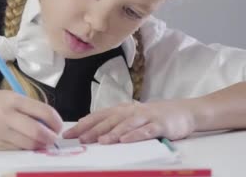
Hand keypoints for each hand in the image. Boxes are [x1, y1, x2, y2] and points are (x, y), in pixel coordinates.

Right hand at [0, 90, 61, 149]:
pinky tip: (25, 144)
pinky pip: (17, 150)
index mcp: (11, 99)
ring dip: (40, 145)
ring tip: (41, 142)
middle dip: (50, 137)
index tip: (58, 126)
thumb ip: (27, 107)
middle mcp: (5, 115)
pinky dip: (25, 148)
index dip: (56, 121)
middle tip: (53, 139)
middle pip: (37, 131)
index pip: (43, 111)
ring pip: (29, 144)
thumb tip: (49, 122)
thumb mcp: (7, 97)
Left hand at [63, 100, 196, 143]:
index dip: (82, 125)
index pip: (98, 116)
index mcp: (121, 110)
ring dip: (112, 133)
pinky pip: (146, 131)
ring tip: (100, 141)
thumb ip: (110, 119)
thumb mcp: (129, 115)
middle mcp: (130, 112)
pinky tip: (125, 141)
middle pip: (109, 120)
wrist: (182, 111)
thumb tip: (85, 122)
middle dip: (93, 130)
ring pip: (125, 125)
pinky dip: (135, 135)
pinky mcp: (159, 125)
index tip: (68, 134)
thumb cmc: (152, 116)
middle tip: (80, 139)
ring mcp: (145, 117)